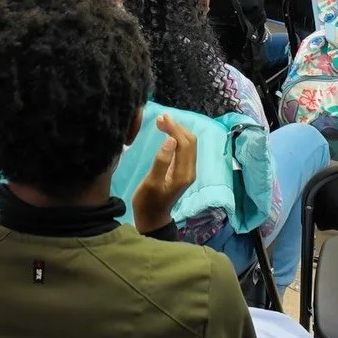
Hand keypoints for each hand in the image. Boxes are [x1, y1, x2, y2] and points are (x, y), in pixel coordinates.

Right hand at [132, 114, 196, 233]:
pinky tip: (166, 134)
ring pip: (187, 144)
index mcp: (184, 173)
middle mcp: (189, 170)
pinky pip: (183, 149)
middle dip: (177, 127)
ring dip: (177, 131)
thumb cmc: (148, 202)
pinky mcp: (181, 170)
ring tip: (161, 122)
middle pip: (190, 141)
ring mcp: (186, 170)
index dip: (175, 128)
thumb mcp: (151, 183)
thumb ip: (161, 162)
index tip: (161, 118)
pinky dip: (176, 138)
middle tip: (160, 118)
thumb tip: (170, 140)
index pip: (185, 143)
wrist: (152, 219)